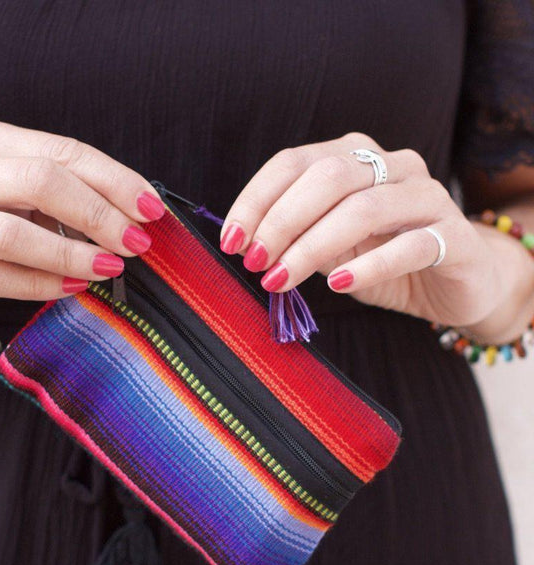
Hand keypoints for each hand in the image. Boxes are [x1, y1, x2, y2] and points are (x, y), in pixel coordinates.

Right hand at [0, 117, 163, 324]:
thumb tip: (139, 216)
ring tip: (109, 269)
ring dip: (71, 252)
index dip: (114, 181)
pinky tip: (74, 288)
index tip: (152, 211)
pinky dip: (42, 284)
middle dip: (97, 214)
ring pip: (12, 231)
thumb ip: (71, 197)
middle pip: (38, 180)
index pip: (62, 152)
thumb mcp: (24, 199)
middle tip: (135, 244)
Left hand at [220, 131, 509, 328]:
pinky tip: (338, 284)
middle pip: (327, 178)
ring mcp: (426, 197)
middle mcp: (392, 166)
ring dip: (313, 246)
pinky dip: (369, 265)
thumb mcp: (329, 246)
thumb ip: (297, 236)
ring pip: (364, 208)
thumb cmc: (382, 258)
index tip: (231, 242)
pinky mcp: (454, 237)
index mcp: (353, 158)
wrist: (455, 282)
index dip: (255, 200)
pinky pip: (410, 246)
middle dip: (281, 221)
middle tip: (256, 263)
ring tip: (283, 279)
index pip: (293, 163)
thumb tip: (246, 245)